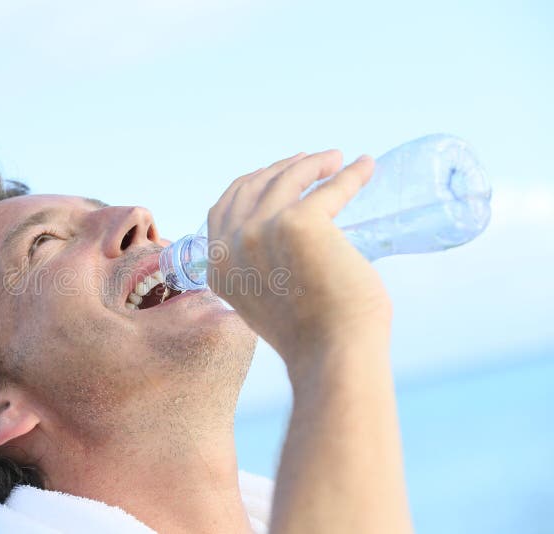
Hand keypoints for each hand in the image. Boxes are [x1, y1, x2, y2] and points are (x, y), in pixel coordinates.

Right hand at [207, 150, 391, 378]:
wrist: (333, 354)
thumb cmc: (313, 337)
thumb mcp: (264, 300)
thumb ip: (259, 269)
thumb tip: (283, 236)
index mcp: (219, 268)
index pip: (223, 209)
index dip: (251, 185)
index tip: (277, 174)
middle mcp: (231, 246)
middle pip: (252, 186)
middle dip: (281, 168)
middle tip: (312, 162)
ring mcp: (260, 231)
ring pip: (287, 178)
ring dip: (315, 163)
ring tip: (339, 160)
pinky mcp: (297, 222)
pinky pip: (329, 188)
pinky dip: (350, 175)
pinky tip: (364, 167)